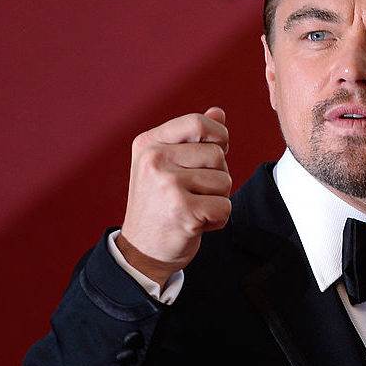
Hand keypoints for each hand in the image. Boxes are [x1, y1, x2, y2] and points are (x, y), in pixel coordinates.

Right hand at [118, 107, 231, 286]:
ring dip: (217, 199)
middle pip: (217, 155)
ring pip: (225, 181)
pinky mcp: (183, 210)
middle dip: (217, 176)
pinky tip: (196, 224)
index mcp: (149, 143)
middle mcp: (155, 160)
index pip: (198, 122)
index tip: (213, 154)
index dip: (218, 137)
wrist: (141, 252)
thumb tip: (219, 112)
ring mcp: (167, 185)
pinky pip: (225, 207)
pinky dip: (218, 220)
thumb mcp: (167, 166)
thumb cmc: (159, 206)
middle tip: (194, 193)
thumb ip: (193, 139)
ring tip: (193, 208)